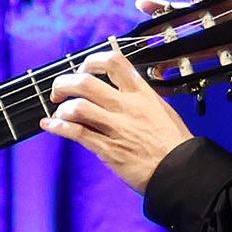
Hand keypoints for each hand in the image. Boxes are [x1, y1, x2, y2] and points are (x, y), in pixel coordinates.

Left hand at [40, 45, 194, 192]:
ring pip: (78, 107)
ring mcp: (116, 128)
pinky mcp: (108, 149)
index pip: (114, 62)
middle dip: (64, 83)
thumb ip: (139, 98)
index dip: (92, 61)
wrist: (181, 170)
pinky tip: (50, 125)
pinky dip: (58, 127)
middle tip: (59, 90)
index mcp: (142, 94)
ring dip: (62, 108)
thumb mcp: (161, 110)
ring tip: (59, 113)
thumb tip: (120, 88)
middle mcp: (127, 107)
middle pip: (86, 82)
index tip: (84, 69)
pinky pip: (77, 133)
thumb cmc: (174, 143)